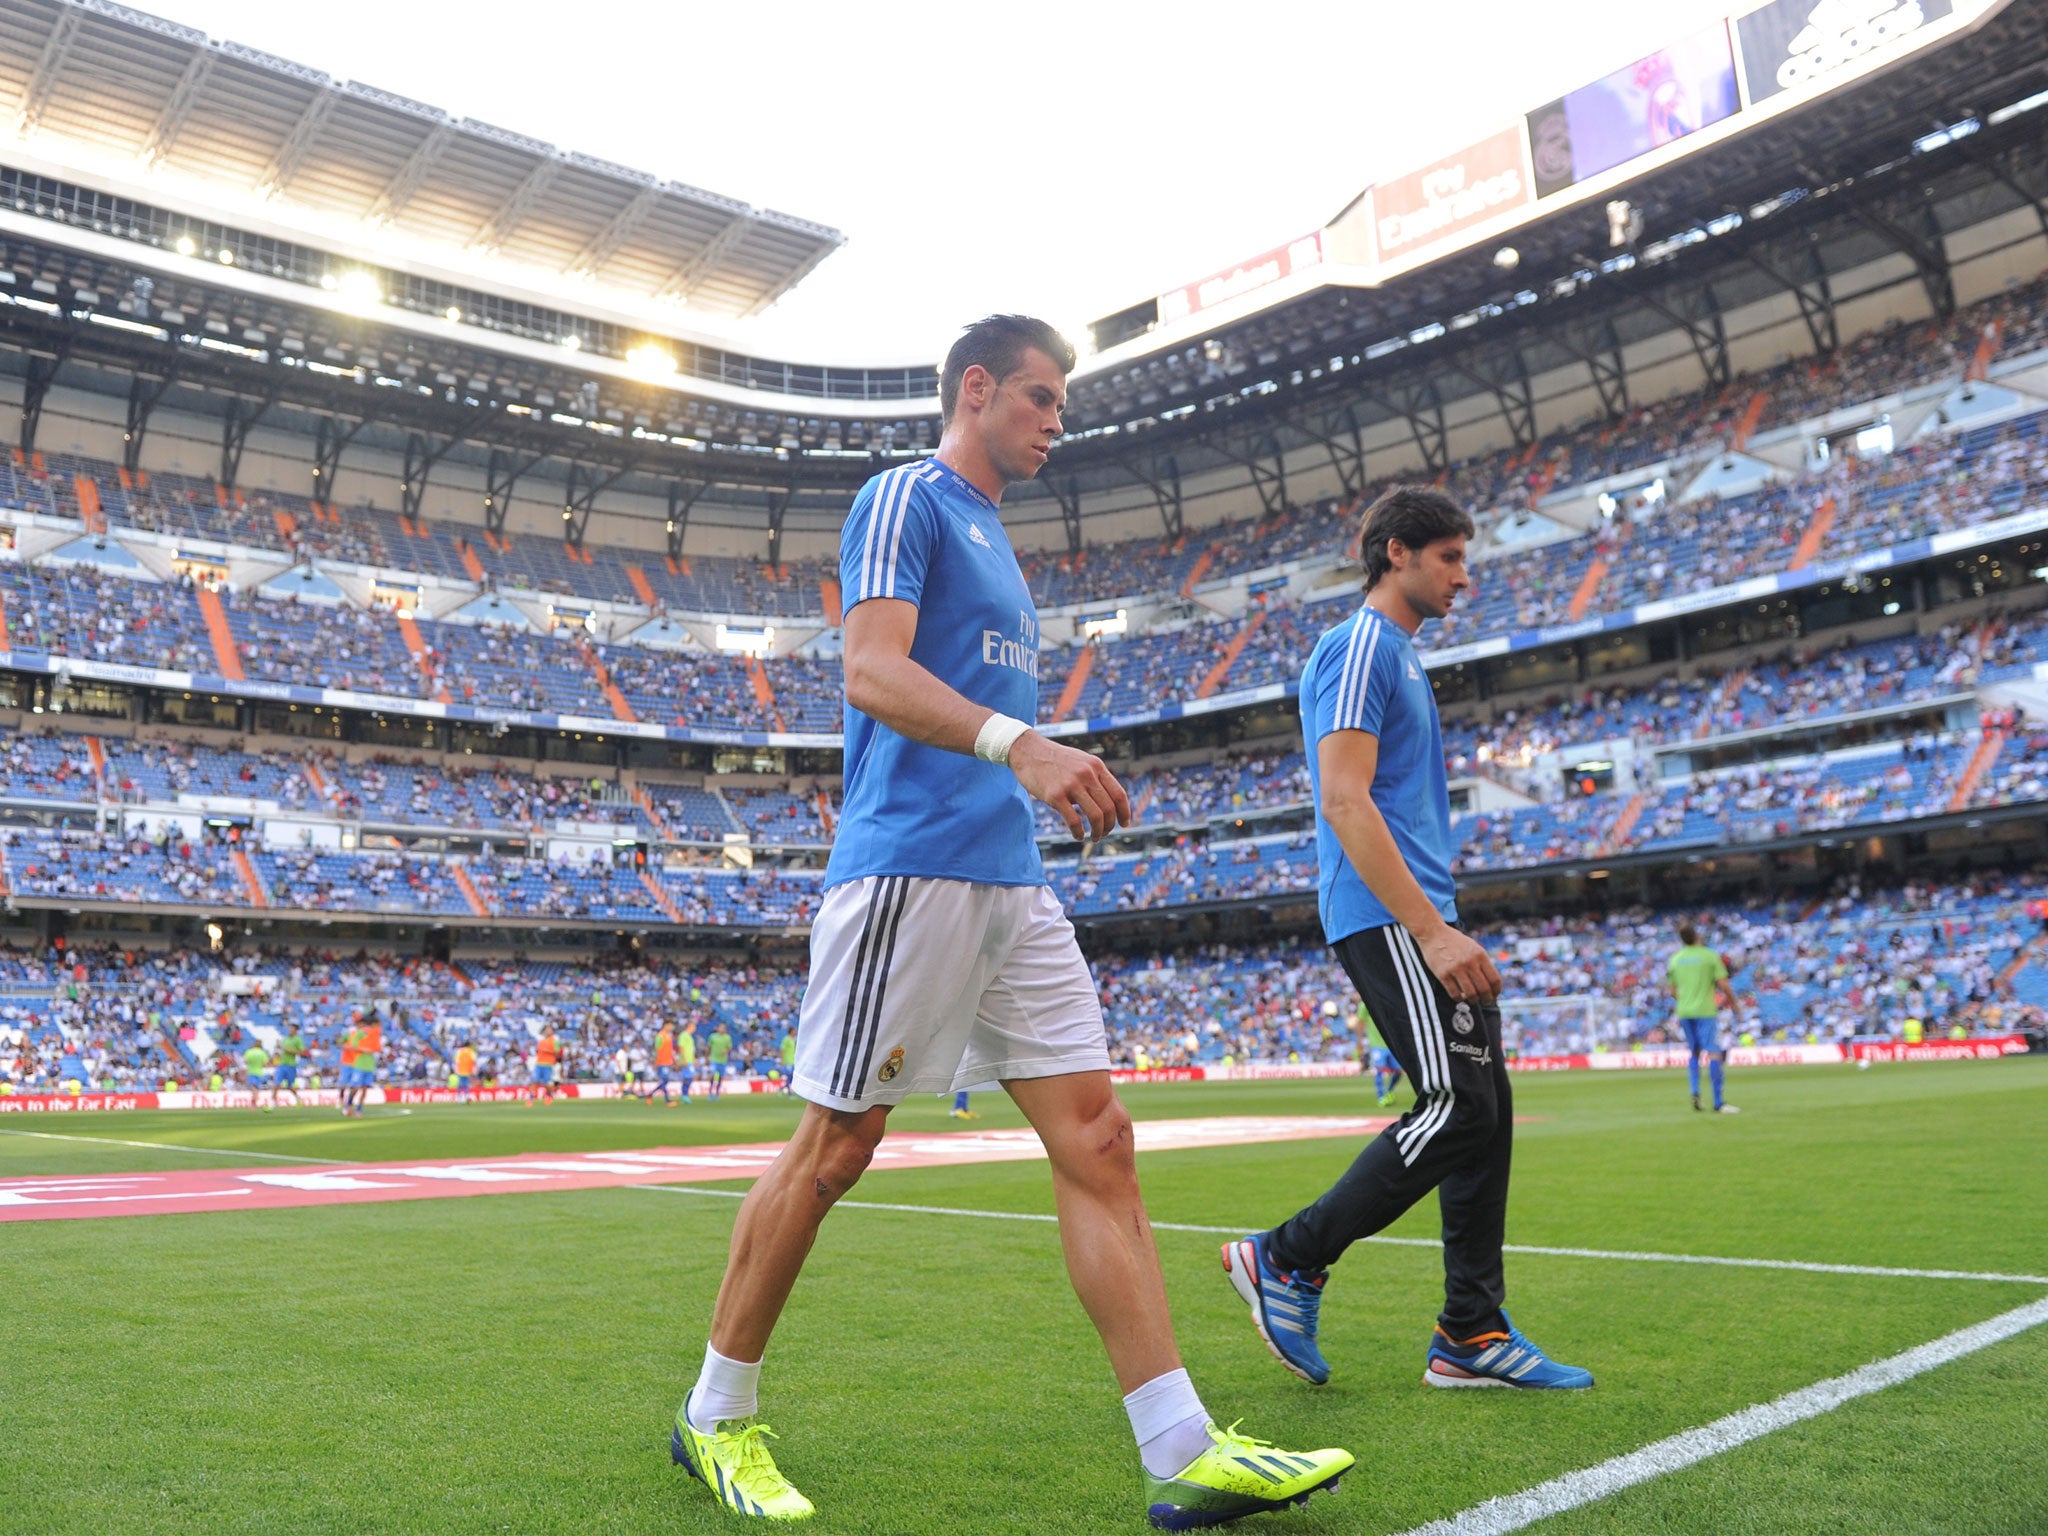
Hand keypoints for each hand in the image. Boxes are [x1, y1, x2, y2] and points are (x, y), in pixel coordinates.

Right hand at [1006, 731, 1130, 840]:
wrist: (1027, 750)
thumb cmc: (1055, 759)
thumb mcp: (1081, 761)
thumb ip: (1094, 777)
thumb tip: (1107, 801)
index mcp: (1096, 766)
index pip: (1119, 794)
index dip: (1125, 812)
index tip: (1125, 824)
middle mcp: (1087, 774)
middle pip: (1108, 808)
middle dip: (1109, 826)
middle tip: (1104, 833)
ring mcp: (1071, 784)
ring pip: (1095, 816)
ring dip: (1098, 832)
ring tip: (1094, 837)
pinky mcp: (1055, 795)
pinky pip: (1074, 820)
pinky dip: (1079, 832)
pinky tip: (1078, 836)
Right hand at [1418, 924, 1501, 1004]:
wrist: (1433, 933)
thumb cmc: (1454, 941)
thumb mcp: (1474, 947)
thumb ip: (1482, 962)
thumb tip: (1491, 983)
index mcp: (1480, 955)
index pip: (1494, 979)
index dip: (1496, 991)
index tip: (1495, 995)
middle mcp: (1469, 962)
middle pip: (1484, 989)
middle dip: (1487, 999)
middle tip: (1485, 1002)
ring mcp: (1456, 969)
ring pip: (1471, 994)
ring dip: (1473, 1001)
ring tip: (1472, 1000)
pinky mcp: (1443, 974)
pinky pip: (1454, 993)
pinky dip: (1459, 999)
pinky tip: (1459, 997)